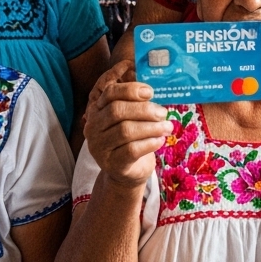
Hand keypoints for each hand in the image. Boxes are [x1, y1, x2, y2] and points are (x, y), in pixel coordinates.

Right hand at [84, 60, 170, 187]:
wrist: (127, 172)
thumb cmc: (132, 139)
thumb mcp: (131, 118)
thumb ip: (137, 103)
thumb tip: (153, 90)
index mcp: (98, 110)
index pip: (109, 93)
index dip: (130, 89)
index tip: (150, 92)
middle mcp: (93, 127)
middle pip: (117, 111)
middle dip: (144, 110)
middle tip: (163, 113)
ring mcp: (100, 147)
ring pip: (125, 131)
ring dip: (152, 127)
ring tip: (167, 127)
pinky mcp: (112, 164)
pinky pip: (132, 150)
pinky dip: (150, 143)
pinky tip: (160, 141)